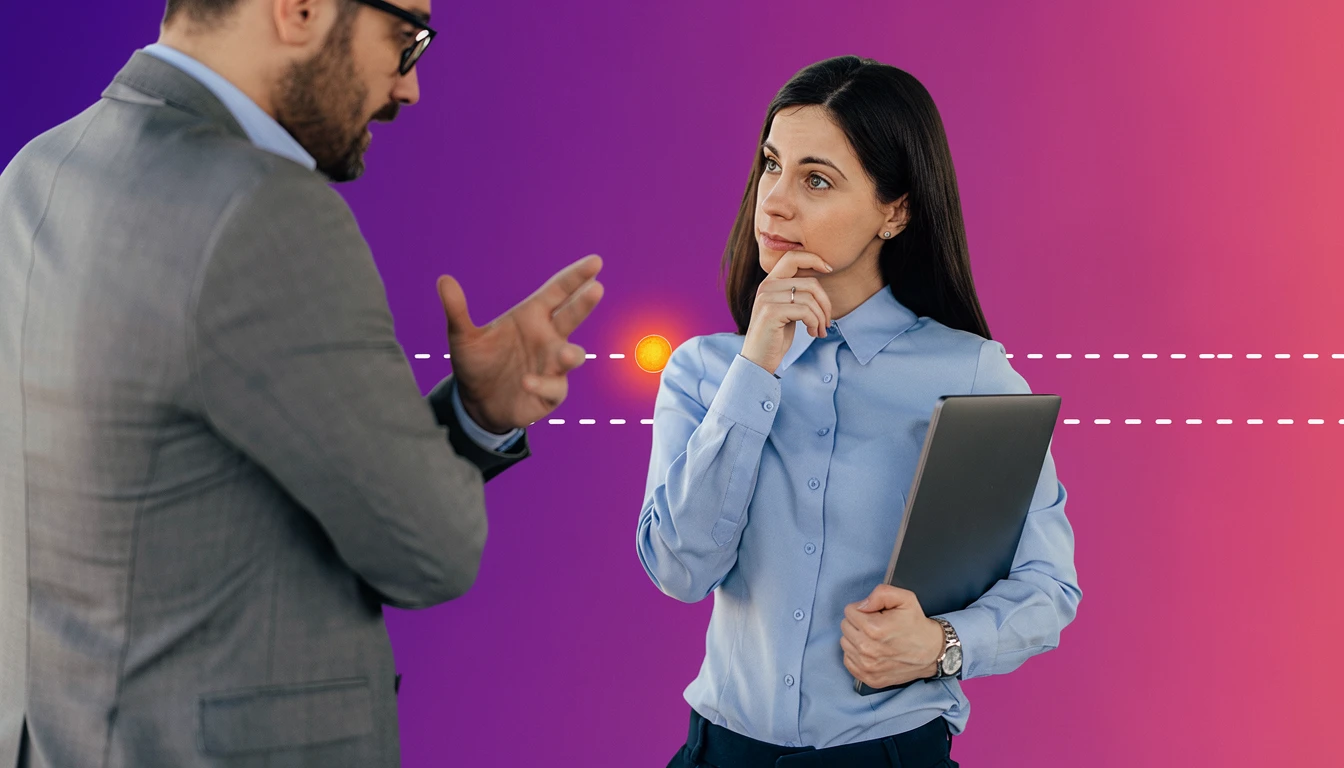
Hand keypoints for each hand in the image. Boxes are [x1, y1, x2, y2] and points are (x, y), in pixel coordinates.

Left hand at [437, 255, 603, 432]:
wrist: (477, 403)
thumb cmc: (476, 363)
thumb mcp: (463, 337)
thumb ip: (457, 310)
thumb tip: (443, 279)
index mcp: (532, 317)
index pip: (558, 291)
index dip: (576, 277)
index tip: (595, 261)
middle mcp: (548, 338)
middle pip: (572, 317)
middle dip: (584, 304)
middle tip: (596, 289)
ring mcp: (553, 366)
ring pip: (572, 356)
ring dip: (571, 355)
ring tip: (566, 354)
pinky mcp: (551, 393)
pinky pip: (554, 387)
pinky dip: (542, 384)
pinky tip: (526, 381)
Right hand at [739, 251, 834, 374]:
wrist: (758, 360)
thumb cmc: (776, 336)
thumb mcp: (787, 309)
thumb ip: (796, 293)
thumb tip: (821, 278)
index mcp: (770, 282)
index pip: (793, 256)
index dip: (814, 258)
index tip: (829, 269)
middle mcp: (766, 286)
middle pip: (810, 282)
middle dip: (825, 303)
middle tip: (827, 321)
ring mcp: (767, 298)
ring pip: (810, 298)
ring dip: (821, 317)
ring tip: (820, 330)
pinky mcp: (771, 312)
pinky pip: (805, 311)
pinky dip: (815, 323)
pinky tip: (812, 333)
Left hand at [841, 584, 944, 688]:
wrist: (932, 652)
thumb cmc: (916, 624)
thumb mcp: (905, 598)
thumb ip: (881, 593)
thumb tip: (862, 605)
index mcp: (874, 629)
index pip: (849, 611)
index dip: (863, 609)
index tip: (876, 614)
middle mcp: (868, 650)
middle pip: (845, 627)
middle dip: (858, 622)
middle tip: (876, 625)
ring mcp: (867, 666)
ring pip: (845, 643)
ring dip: (856, 638)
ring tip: (874, 638)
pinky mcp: (869, 678)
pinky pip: (848, 661)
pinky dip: (856, 654)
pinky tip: (871, 651)